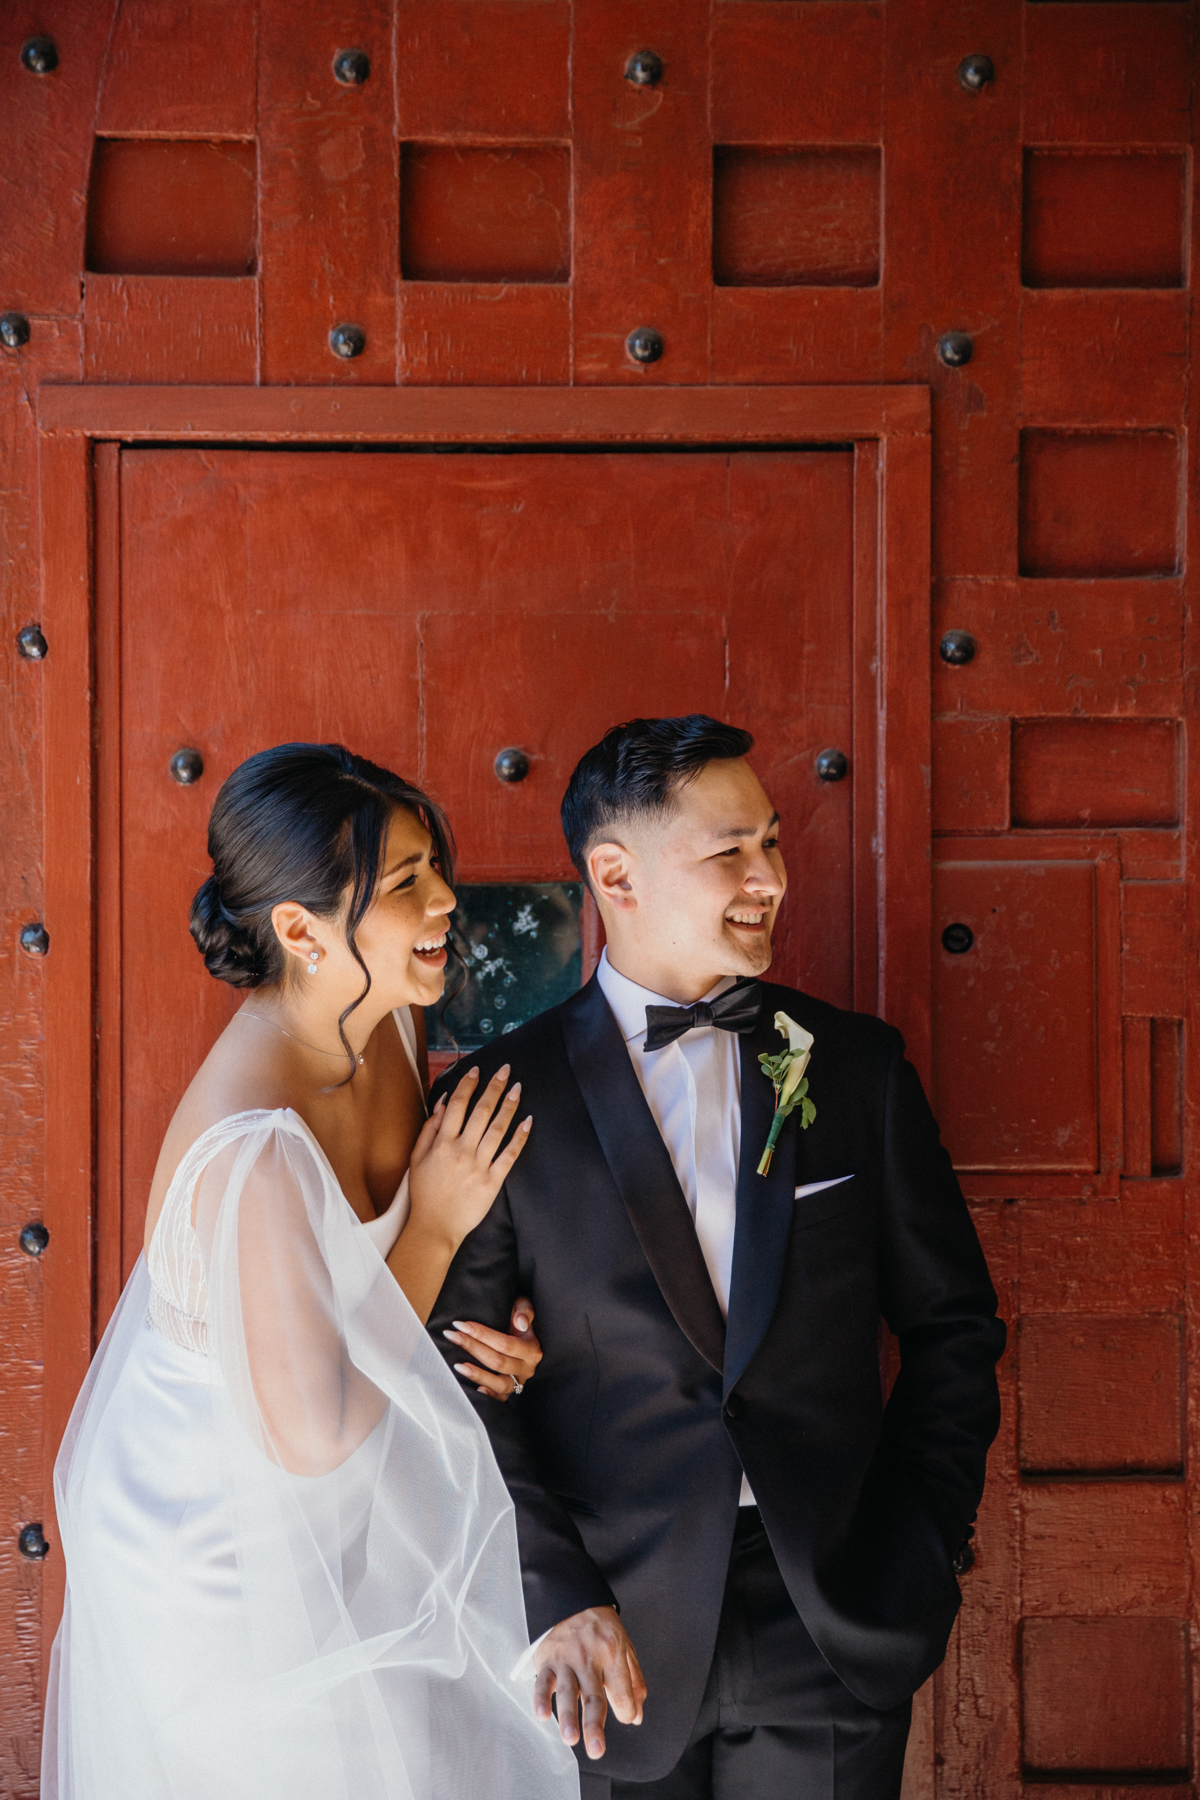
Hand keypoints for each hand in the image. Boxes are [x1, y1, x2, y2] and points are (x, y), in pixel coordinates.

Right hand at [407, 1065, 529, 1251]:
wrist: (435, 1227)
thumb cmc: (424, 1193)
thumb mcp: (417, 1158)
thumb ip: (429, 1129)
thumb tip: (442, 1102)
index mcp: (441, 1144)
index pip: (456, 1106)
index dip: (468, 1085)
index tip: (477, 1070)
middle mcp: (461, 1152)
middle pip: (481, 1112)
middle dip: (494, 1087)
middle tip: (505, 1069)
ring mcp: (478, 1167)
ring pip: (497, 1130)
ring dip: (509, 1106)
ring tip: (517, 1088)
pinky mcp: (492, 1182)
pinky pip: (509, 1155)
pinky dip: (519, 1137)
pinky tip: (528, 1121)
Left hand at [444, 1298, 542, 1400]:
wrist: (521, 1334)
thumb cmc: (517, 1319)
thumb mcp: (524, 1307)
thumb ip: (524, 1311)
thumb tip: (520, 1323)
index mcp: (531, 1348)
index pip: (505, 1344)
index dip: (482, 1334)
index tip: (460, 1325)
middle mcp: (527, 1368)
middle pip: (497, 1362)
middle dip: (472, 1347)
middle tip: (451, 1336)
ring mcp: (519, 1382)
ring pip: (499, 1383)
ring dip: (477, 1375)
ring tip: (457, 1365)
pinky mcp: (510, 1392)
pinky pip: (500, 1399)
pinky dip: (489, 1395)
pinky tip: (475, 1391)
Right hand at [534, 1605, 646, 1759]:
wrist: (572, 1597)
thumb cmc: (601, 1627)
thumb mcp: (625, 1646)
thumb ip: (634, 1681)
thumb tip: (637, 1716)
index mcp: (612, 1654)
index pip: (621, 1692)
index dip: (626, 1711)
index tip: (626, 1717)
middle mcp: (589, 1658)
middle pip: (593, 1696)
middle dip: (594, 1725)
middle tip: (596, 1750)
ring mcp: (566, 1659)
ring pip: (567, 1691)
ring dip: (568, 1716)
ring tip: (570, 1739)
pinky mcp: (546, 1659)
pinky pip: (542, 1680)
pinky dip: (541, 1697)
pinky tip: (542, 1714)